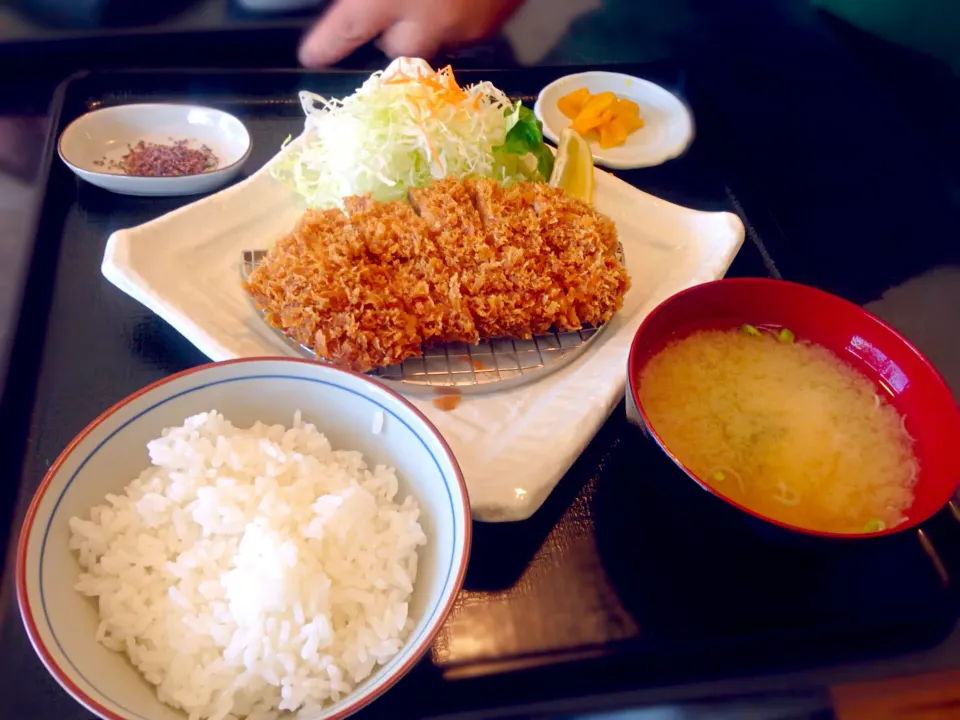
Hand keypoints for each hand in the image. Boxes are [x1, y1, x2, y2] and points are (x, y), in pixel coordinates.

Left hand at [298, 0, 523, 66]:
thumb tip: (355, 3)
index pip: (347, 29)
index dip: (327, 45)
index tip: (312, 56)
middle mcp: (427, 18)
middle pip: (395, 49)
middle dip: (390, 33)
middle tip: (388, 9)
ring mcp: (464, 25)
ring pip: (432, 40)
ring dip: (426, 24)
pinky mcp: (493, 24)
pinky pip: (465, 29)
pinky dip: (456, 15)